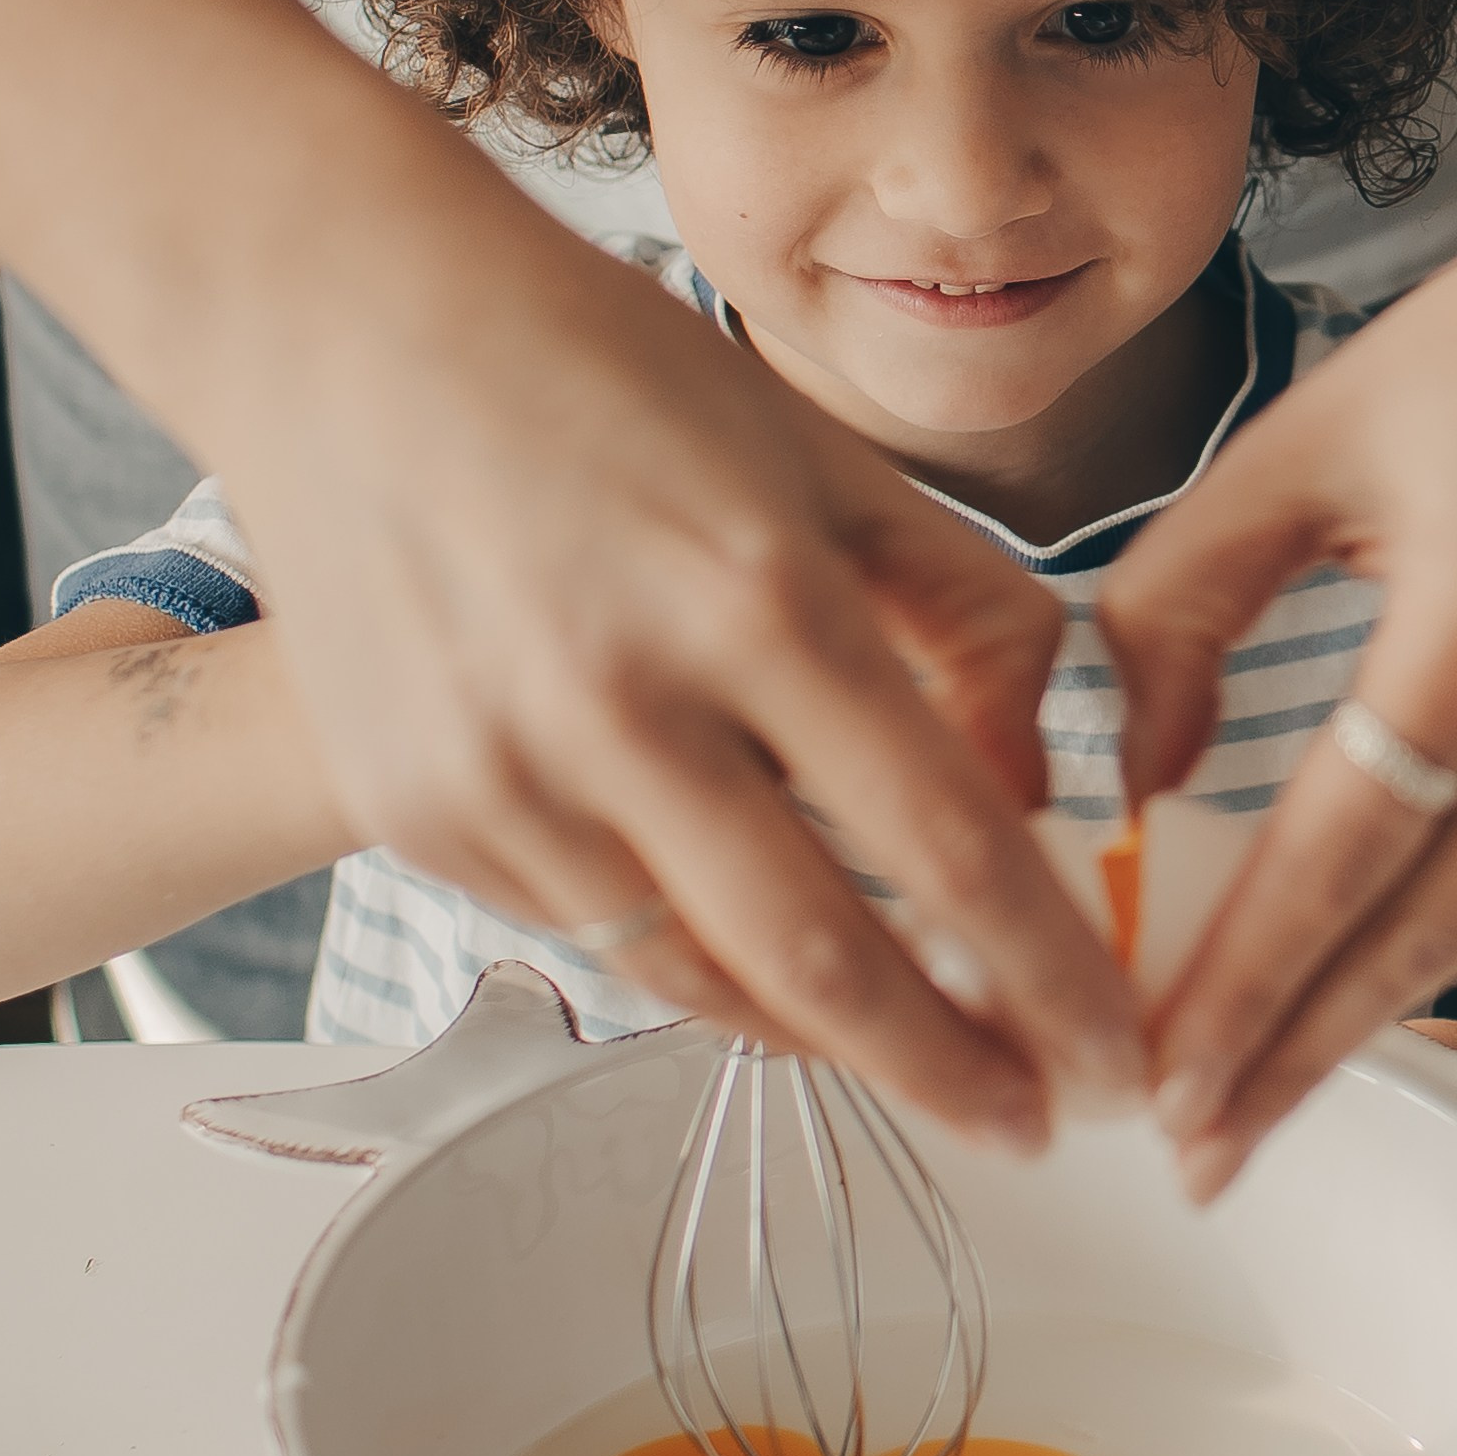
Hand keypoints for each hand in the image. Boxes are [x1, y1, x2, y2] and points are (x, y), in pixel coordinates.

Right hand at [215, 152, 1142, 1141]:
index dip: (1049, 975)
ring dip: (826, 1040)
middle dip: (952, 1073)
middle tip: (1032, 1125)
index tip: (1111, 1051)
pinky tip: (760, 963)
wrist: (345, 331)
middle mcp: (624, 701)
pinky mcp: (423, 812)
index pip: (948, 843)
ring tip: (914, 1057)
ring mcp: (505, 771)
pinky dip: (694, 966)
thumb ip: (961, 612)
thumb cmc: (599, 368)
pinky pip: (594, 933)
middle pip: (827, 963)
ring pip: (701, 977)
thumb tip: (1039, 783)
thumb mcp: (820, 454)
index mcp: (757, 593)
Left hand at [1102, 180, 1456, 1191]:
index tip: (1166, 1083)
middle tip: (1201, 1155)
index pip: (1341, 854)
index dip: (1250, 986)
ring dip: (1378, 1014)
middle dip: (1302, 1058)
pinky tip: (1380, 974)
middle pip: (1427, 933)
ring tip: (1264, 1093)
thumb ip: (1183, 600)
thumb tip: (1115, 764)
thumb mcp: (1307, 438)